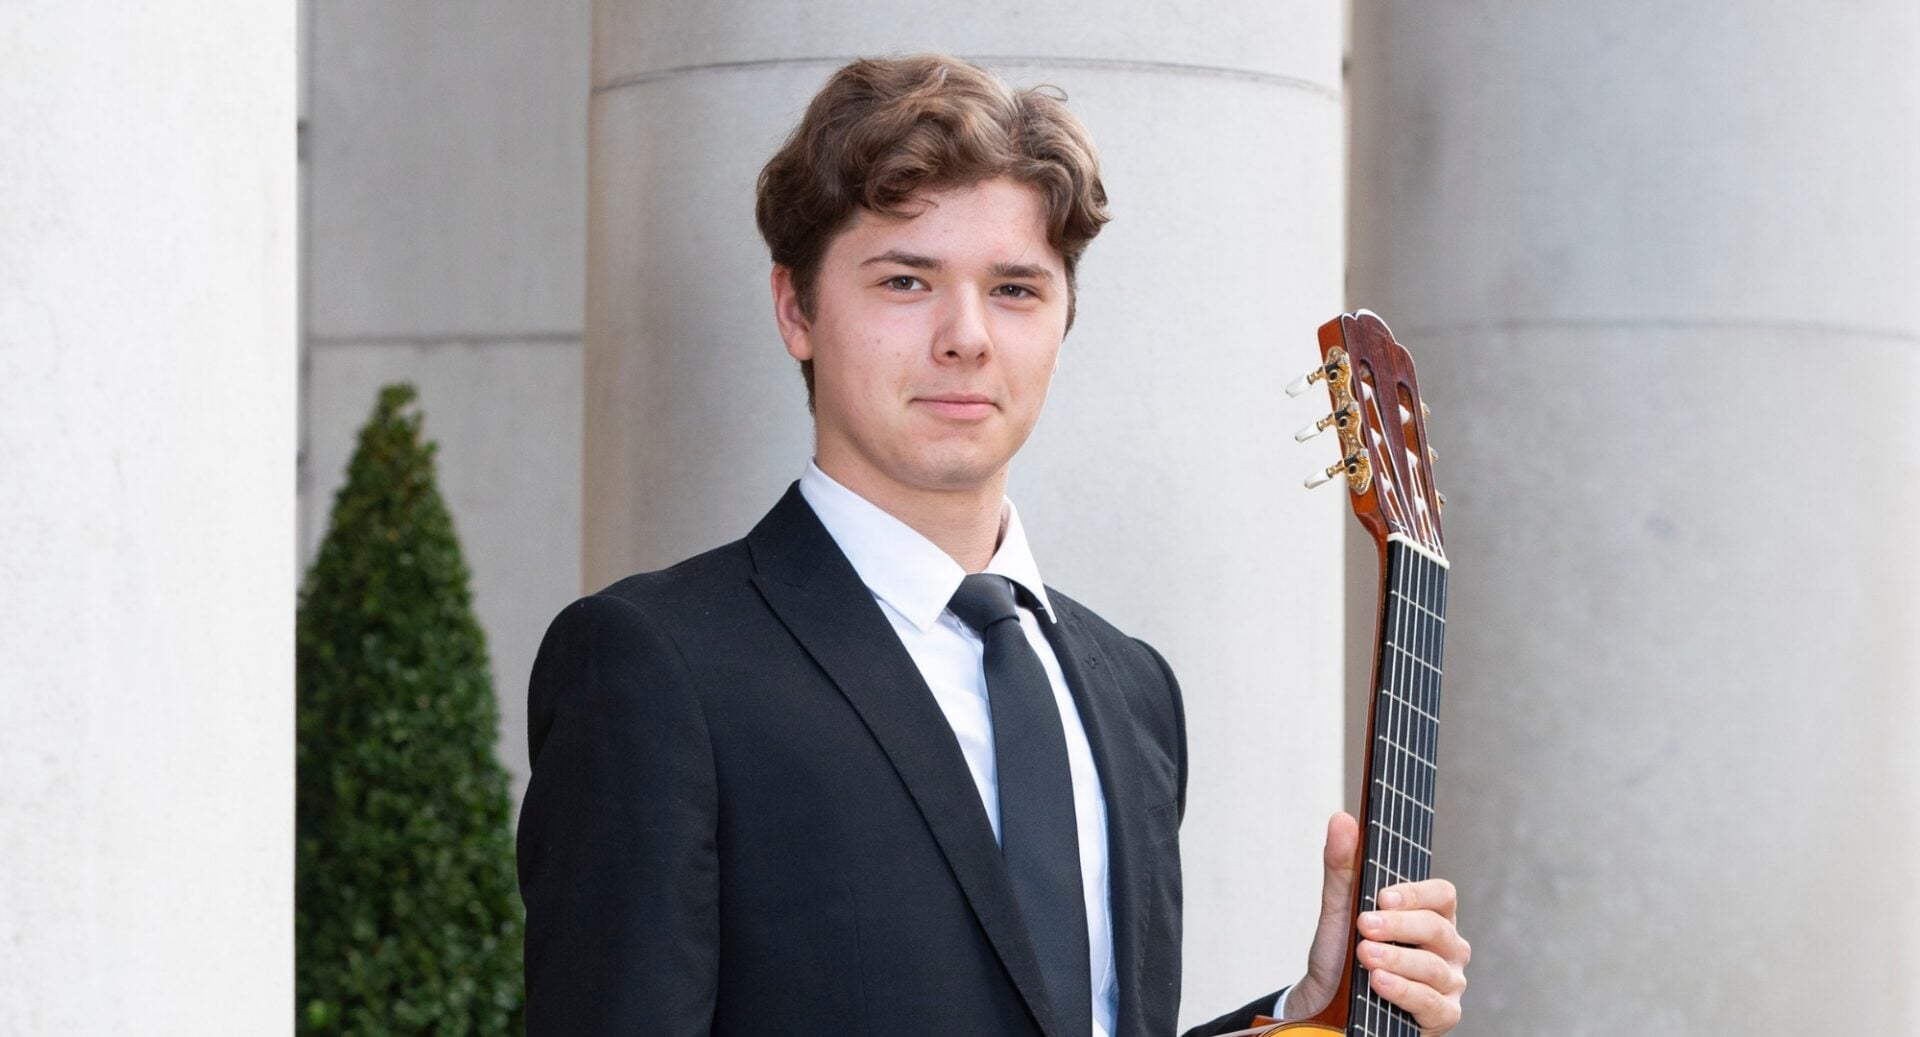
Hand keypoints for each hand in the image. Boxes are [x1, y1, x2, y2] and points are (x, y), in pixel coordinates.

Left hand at [1282, 813, 1468, 1035]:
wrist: (1326, 1003)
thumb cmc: (1342, 952)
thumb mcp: (1339, 907)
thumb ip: (1342, 865)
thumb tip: (1342, 818)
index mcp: (1432, 914)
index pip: (1443, 895)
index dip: (1417, 893)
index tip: (1383, 896)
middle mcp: (1448, 947)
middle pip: (1438, 929)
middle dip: (1399, 926)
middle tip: (1364, 925)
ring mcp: (1449, 982)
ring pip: (1434, 967)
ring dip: (1397, 959)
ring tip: (1366, 955)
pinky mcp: (1442, 1015)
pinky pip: (1433, 1003)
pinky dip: (1404, 991)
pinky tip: (1380, 982)